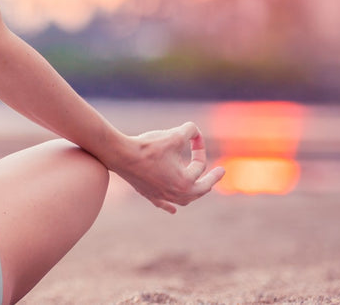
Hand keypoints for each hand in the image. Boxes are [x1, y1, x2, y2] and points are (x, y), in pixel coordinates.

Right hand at [111, 121, 225, 213]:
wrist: (120, 154)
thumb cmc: (148, 146)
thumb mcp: (174, 135)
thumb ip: (190, 130)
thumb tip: (195, 130)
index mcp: (186, 182)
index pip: (200, 164)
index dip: (199, 146)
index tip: (194, 135)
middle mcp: (176, 194)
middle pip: (200, 189)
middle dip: (210, 179)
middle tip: (219, 172)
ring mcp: (162, 196)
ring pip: (184, 199)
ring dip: (193, 193)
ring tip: (198, 188)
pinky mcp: (148, 194)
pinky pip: (163, 204)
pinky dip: (169, 206)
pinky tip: (173, 210)